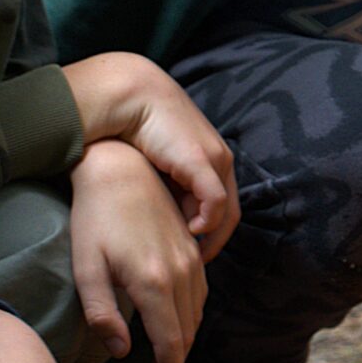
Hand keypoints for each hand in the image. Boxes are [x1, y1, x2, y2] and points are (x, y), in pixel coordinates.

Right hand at [61, 52, 239, 258]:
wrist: (132, 96)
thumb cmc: (137, 130)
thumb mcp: (158, 165)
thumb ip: (167, 188)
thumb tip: (165, 218)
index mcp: (212, 161)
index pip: (223, 208)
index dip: (212, 236)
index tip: (193, 255)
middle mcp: (220, 161)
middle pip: (229, 214)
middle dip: (215, 242)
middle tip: (196, 265)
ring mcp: (215, 160)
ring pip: (225, 211)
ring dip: (211, 236)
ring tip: (191, 255)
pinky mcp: (202, 160)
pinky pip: (215, 200)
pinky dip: (206, 221)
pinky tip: (189, 233)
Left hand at [69, 137, 209, 362]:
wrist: (121, 171)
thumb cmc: (94, 220)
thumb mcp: (87, 269)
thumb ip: (102, 315)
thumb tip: (121, 352)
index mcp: (153, 283)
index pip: (170, 343)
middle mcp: (181, 274)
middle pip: (187, 333)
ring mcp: (192, 261)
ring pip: (197, 315)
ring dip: (184, 343)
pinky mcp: (193, 250)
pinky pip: (200, 295)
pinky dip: (190, 319)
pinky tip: (174, 325)